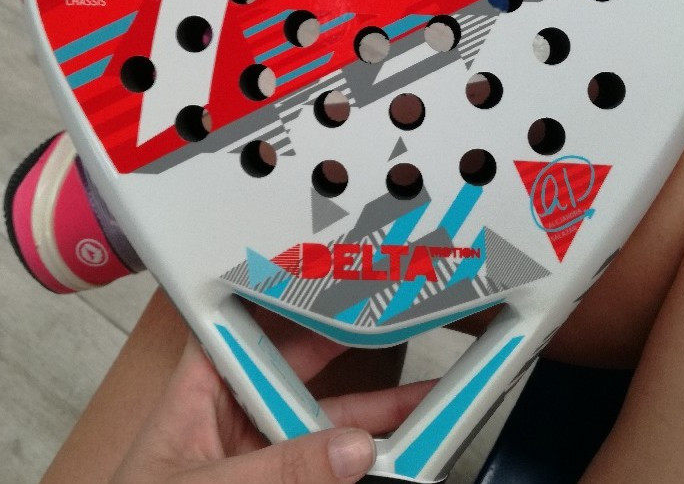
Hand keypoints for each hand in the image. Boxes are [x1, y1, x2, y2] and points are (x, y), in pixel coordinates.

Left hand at [111, 322, 432, 483]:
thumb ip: (281, 468)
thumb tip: (352, 449)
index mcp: (202, 387)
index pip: (250, 319)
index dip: (295, 290)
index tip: (342, 275)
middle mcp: (236, 410)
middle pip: (305, 364)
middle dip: (356, 347)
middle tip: (403, 330)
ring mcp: (260, 448)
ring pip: (326, 417)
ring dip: (373, 412)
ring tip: (425, 401)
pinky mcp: (280, 479)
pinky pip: (327, 461)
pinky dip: (362, 457)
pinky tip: (394, 453)